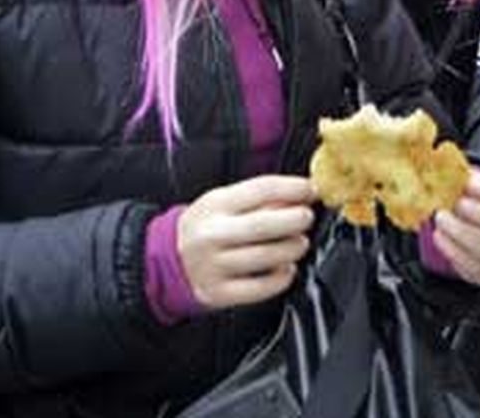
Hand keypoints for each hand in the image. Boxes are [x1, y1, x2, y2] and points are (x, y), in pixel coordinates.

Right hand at [178, 175, 315, 309]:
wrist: (168, 260)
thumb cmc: (206, 227)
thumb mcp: (223, 203)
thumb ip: (258, 198)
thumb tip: (300, 196)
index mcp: (215, 205)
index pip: (261, 189)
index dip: (293, 188)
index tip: (311, 190)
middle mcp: (212, 234)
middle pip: (265, 224)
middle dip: (296, 219)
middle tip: (307, 217)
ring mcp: (214, 265)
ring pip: (266, 257)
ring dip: (292, 248)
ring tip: (300, 243)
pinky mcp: (219, 292)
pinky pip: (259, 288)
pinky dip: (280, 278)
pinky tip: (286, 269)